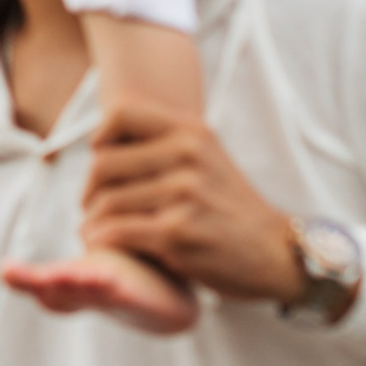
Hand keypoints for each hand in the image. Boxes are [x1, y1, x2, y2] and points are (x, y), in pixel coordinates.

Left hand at [76, 100, 307, 303]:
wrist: (275, 252)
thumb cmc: (229, 207)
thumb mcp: (206, 157)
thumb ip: (163, 144)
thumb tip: (100, 143)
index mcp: (191, 131)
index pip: (121, 113)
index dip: (101, 139)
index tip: (101, 162)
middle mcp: (187, 155)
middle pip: (104, 163)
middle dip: (89, 190)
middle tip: (91, 206)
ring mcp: (183, 194)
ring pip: (107, 202)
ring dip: (92, 220)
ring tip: (93, 229)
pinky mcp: (177, 233)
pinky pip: (117, 232)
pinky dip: (100, 239)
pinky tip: (101, 243)